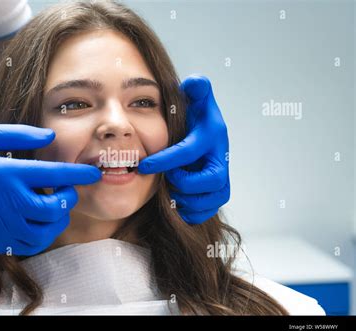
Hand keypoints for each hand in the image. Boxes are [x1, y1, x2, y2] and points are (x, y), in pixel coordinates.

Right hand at [0, 124, 100, 254]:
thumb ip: (18, 134)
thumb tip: (50, 136)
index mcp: (7, 175)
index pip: (53, 175)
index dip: (78, 174)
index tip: (94, 172)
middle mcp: (9, 203)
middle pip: (55, 208)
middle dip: (69, 198)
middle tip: (67, 189)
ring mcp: (4, 225)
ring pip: (48, 230)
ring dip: (59, 217)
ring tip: (55, 204)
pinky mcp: (0, 240)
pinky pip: (34, 245)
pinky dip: (46, 234)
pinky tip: (42, 221)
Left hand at [138, 76, 229, 223]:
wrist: (205, 140)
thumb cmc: (195, 119)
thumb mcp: (197, 100)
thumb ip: (197, 89)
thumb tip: (194, 82)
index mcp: (213, 136)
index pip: (188, 152)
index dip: (165, 161)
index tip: (143, 166)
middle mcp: (221, 159)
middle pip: (211, 181)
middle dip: (184, 183)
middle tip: (167, 179)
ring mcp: (222, 179)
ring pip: (211, 200)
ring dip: (186, 199)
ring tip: (170, 192)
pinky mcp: (217, 195)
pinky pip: (207, 212)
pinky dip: (191, 212)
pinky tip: (177, 204)